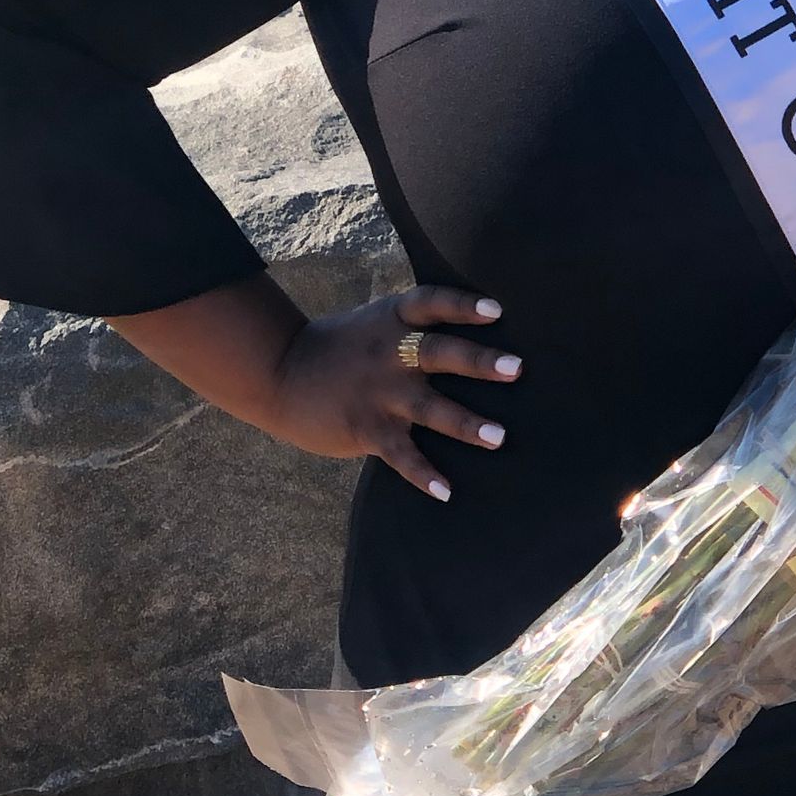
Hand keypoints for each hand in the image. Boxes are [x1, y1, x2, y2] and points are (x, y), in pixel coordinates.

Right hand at [265, 284, 520, 501]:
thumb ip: (412, 326)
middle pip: (439, 353)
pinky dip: (424, 474)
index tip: (496, 310)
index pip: (431, 303)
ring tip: (500, 437)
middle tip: (515, 369)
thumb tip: (466, 332)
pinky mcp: (366, 428)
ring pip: (430, 408)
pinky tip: (447, 492)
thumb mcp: (374, 322)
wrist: (280, 373)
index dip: (462, 305)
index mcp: (392, 321)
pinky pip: (401, 455)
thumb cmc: (339, 348)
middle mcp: (389, 353)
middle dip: (478, 362)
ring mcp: (378, 393)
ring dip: (466, 423)